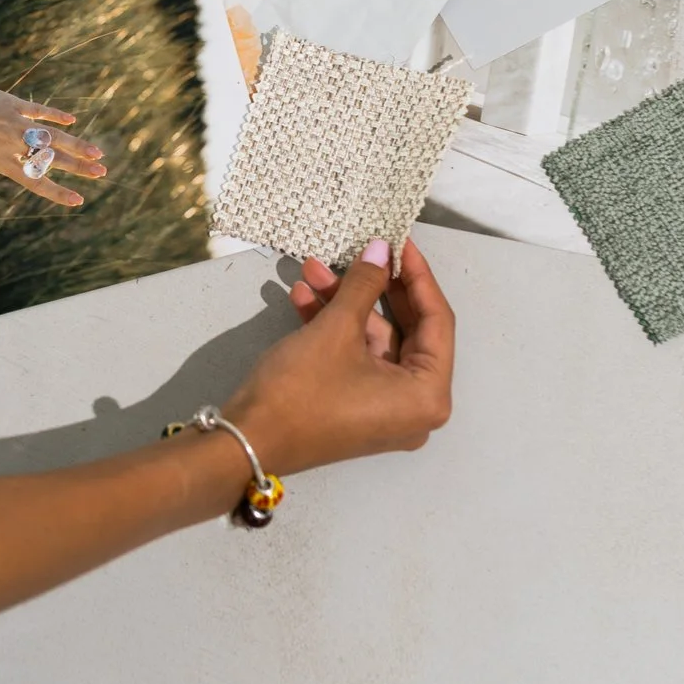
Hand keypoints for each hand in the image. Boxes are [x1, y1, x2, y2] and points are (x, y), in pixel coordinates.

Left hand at [0, 72, 103, 208]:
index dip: (58, 192)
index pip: (36, 182)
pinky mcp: (10, 103)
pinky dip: (55, 114)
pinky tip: (72, 119)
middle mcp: (13, 145)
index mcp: (1, 163)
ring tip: (97, 152)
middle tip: (101, 172)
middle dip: (79, 168)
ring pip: (52, 136)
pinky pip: (38, 109)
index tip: (78, 200)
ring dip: (76, 144)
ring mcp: (14, 123)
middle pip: (53, 159)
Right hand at [226, 237, 454, 476]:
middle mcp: (415, 408)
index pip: (437, 321)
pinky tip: (303, 299)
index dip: (417, 276)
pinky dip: (334, 330)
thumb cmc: (302, 390)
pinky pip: (356, 359)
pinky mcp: (355, 409)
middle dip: (374, 288)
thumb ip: (365, 284)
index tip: (399, 241)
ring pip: (373, 342)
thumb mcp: (336, 329)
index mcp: (428, 395)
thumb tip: (380, 249)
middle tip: (364, 251)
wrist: (246, 442)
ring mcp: (384, 411)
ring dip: (343, 305)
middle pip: (405, 331)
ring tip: (311, 272)